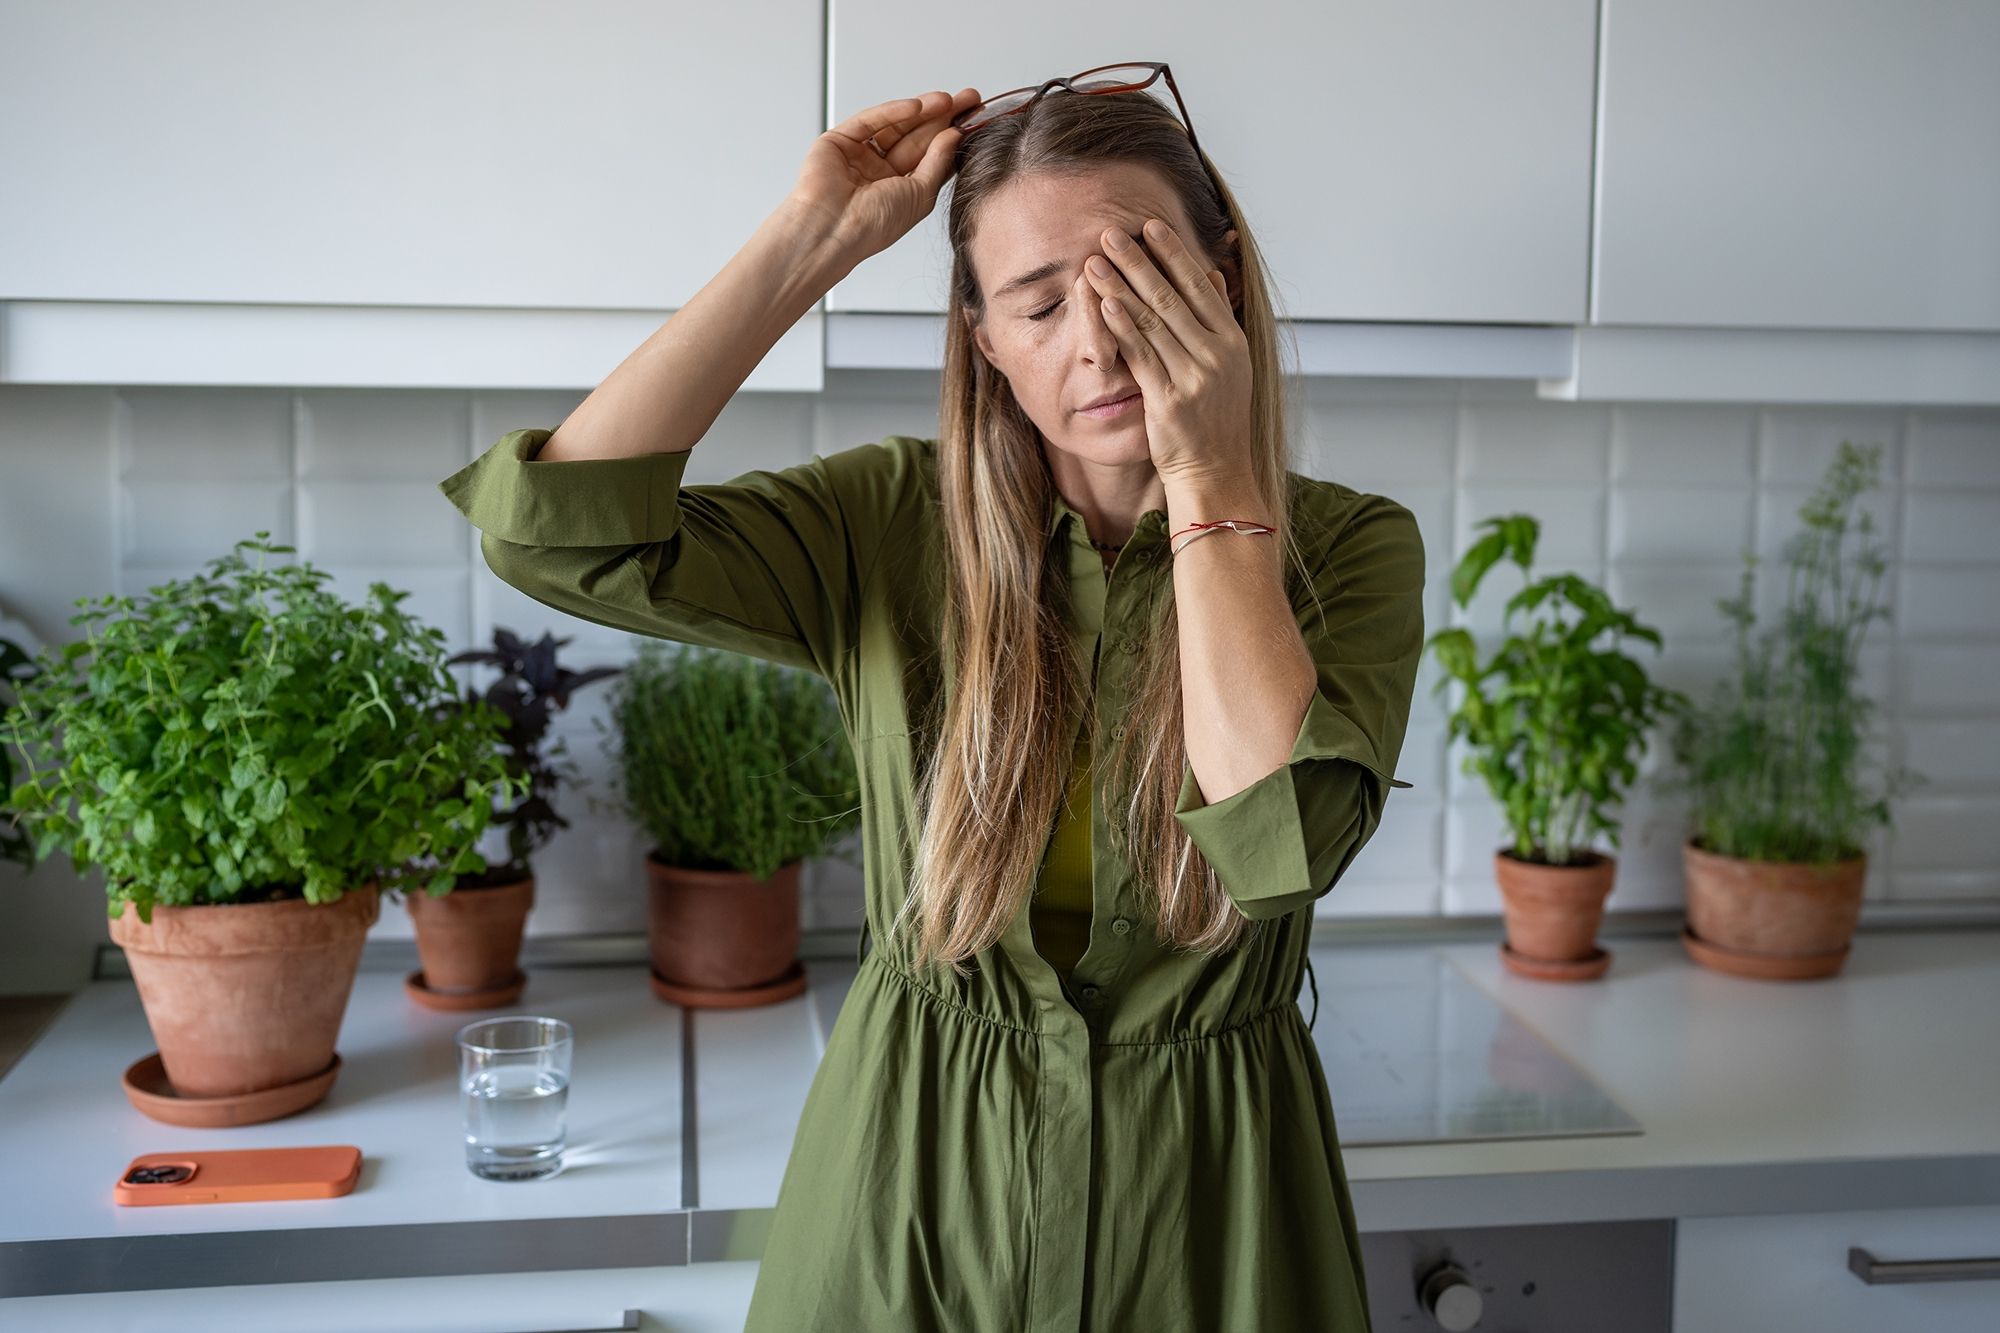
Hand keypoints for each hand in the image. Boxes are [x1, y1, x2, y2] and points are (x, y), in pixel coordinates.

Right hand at [789, 88, 982, 263]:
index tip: (974, 119)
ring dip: (922, 111)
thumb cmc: (874, 225)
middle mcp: (879, 172)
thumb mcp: (920, 194)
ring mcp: (859, 155)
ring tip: (948, 100)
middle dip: (942, 118)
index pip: (930, 156)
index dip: (951, 137)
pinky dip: (893, 111)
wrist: (833, 229)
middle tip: (968, 100)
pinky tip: (917, 105)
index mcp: (899, 190)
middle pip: (916, 137)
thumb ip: (938, 162)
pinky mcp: (838, 141)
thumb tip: (955, 134)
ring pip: (895, 126)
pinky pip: (870, 121)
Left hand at [1083, 218, 1251, 484]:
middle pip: (1172, 297)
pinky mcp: (1170, 399)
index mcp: (1232, 341)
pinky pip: (1142, 355)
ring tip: (1097, 261)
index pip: (1199, 286)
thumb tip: (1212, 273)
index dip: (1174, 253)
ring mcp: (1195, 377)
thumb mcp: (1229, 365)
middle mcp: (1217, 355)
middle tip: (1112, 232)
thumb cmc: (1215, 419)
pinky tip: (1105, 304)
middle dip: (1139, 261)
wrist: (1215, 471)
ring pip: (1153, 321)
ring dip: (1121, 287)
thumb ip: (1217, 317)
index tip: (1151, 225)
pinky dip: (1123, 327)